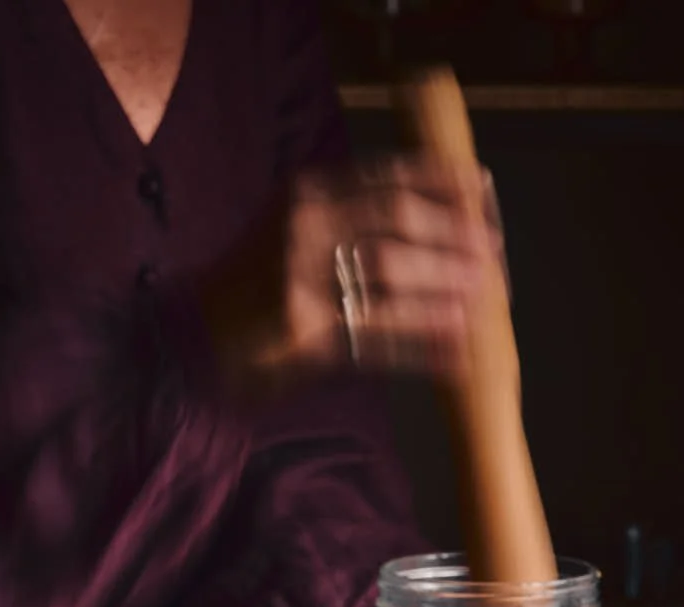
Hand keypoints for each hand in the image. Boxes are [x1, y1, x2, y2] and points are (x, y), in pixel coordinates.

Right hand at [203, 156, 498, 386]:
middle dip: (453, 238)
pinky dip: (422, 345)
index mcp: (306, 194)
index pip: (389, 177)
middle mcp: (303, 227)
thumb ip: (348, 217)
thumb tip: (430, 217)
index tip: (483, 194)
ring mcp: (302, 280)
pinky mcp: (305, 334)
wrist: (192, 337)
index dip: (443, 185)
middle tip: (492, 255)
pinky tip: (456, 351)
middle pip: (398, 222)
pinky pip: (378, 337)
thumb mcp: (292, 230)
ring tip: (481, 299)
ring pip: (391, 277)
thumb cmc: (254, 288)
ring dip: (444, 290)